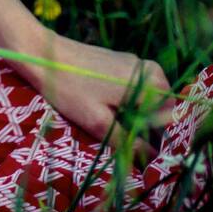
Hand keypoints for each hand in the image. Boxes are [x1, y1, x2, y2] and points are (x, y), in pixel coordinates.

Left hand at [10, 26, 179, 165]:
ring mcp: (135, 64)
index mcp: (153, 84)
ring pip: (146, 101)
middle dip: (146, 130)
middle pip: (160, 111)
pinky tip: (106, 111)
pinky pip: (133, 89)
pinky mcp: (119, 61)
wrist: (41, 52)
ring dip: (135, 117)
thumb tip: (150, 159)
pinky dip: (126, 103)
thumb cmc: (69, 87)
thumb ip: (128, 142)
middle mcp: (150, 71)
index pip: (171, 122)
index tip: (145, 157)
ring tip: (114, 130)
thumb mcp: (99, 122)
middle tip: (126, 145)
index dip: (160, 142)